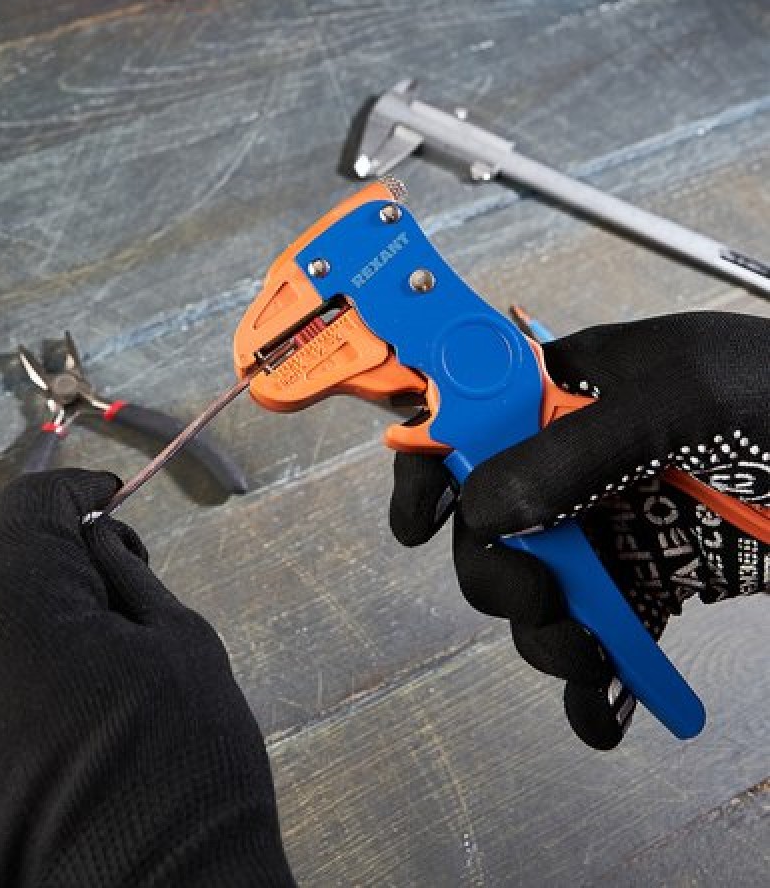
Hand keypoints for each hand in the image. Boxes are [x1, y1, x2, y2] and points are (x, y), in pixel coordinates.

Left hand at [0, 470, 294, 886]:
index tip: (103, 498)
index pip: (28, 505)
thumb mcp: (180, 640)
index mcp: (19, 596)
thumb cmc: (184, 766)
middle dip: (28, 551)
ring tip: (24, 646)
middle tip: (84, 577)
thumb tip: (94, 539)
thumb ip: (126, 573)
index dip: (73, 491)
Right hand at [390, 312, 769, 748]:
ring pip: (538, 589)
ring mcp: (614, 521)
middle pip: (491, 522)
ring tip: (590, 660)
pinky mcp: (656, 578)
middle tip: (539, 601)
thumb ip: (573, 449)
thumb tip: (482, 505)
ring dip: (547, 639)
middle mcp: (579, 457)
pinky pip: (604, 631)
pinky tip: (605, 713)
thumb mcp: (682, 401)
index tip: (418, 521)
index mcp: (571, 387)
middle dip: (499, 574)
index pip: (467, 411)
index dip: (429, 461)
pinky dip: (596, 684)